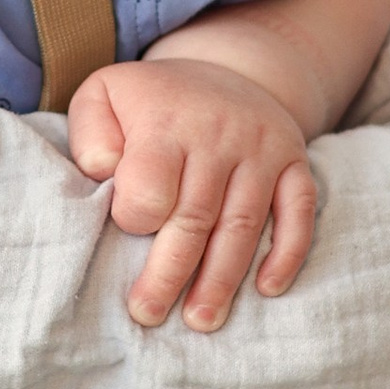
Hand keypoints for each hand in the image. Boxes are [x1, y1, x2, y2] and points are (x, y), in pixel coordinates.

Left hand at [65, 57, 317, 331]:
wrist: (225, 67)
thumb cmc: (151, 101)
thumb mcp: (103, 95)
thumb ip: (91, 136)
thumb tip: (105, 174)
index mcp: (166, 121)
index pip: (150, 188)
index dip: (135, 219)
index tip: (123, 233)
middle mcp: (219, 134)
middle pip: (195, 217)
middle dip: (170, 273)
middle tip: (148, 315)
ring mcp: (262, 148)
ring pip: (243, 224)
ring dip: (222, 278)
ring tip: (201, 321)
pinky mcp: (294, 160)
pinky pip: (298, 210)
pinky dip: (286, 252)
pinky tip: (268, 289)